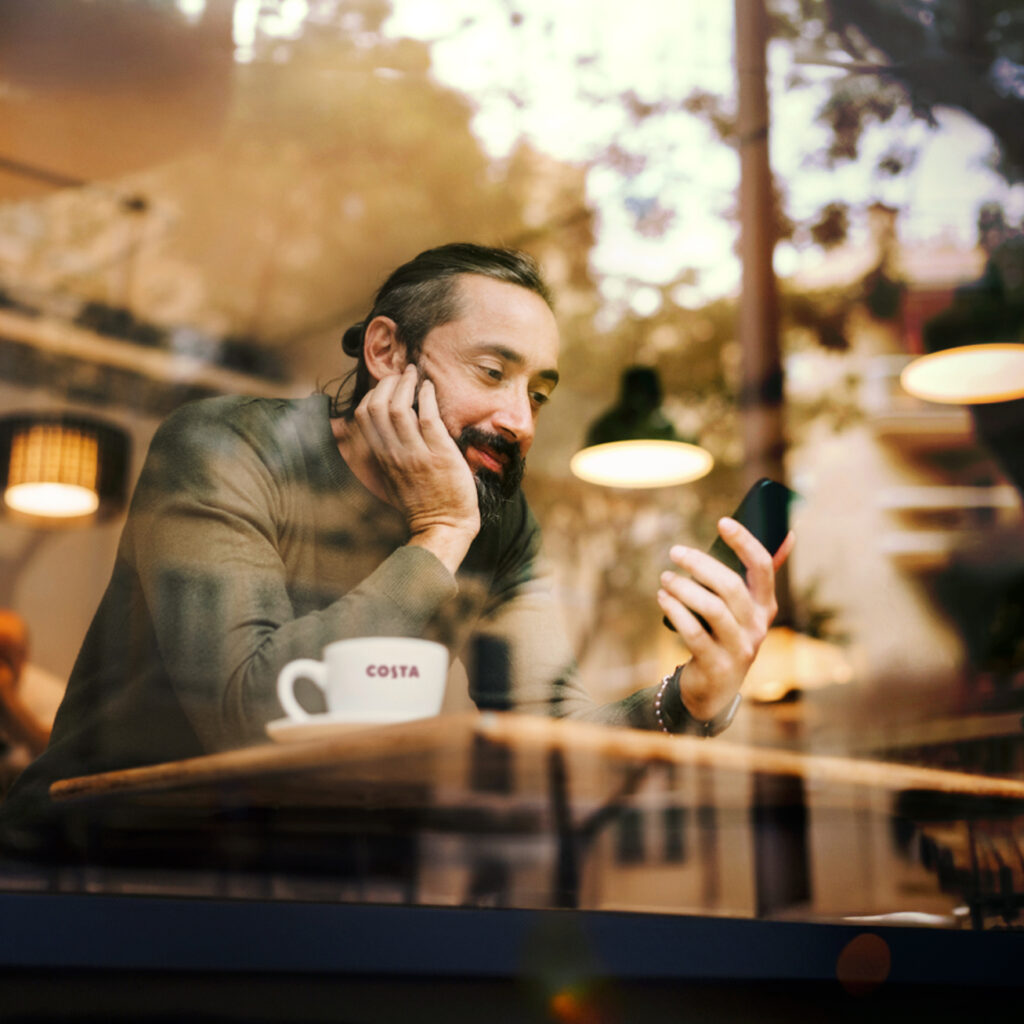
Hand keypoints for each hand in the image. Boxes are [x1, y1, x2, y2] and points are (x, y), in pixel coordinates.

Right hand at [352, 365, 479, 569]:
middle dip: (388, 383)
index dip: (373, 393)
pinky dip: (427, 396)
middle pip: (378, 406)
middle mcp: (393, 453)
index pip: (364, 416)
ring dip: (407, 384)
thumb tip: (383, 434)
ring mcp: (415, 453)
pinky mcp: (439, 454)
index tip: (387, 385)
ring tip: (415, 375)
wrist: (443, 527)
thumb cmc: (422, 503)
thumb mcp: (392, 478)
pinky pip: (427, 417)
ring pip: (399, 408)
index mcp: (381, 457)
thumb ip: (386, 455)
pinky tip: (430, 387)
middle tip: (402, 374)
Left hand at [657, 518, 794, 720]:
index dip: (744, 542)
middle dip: (700, 564)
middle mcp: (757, 627)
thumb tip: (787, 534)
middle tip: (675, 552)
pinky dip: (675, 611)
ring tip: (665, 578)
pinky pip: (695, 633)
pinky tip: (662, 598)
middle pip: (731, 587)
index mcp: (766, 607)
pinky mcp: (717, 665)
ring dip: (684, 588)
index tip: (723, 521)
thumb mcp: (743, 608)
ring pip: (712, 609)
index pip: (762, 567)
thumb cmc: (724, 635)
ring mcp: (739, 649)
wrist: (714, 688)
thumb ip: (756, 575)